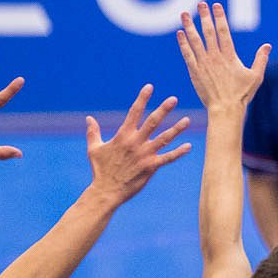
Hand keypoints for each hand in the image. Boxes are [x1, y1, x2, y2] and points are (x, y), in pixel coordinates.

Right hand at [86, 86, 191, 204]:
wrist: (106, 191)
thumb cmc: (100, 170)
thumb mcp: (94, 149)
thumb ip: (93, 132)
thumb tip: (88, 118)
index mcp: (123, 135)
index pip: (134, 112)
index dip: (142, 98)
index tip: (150, 87)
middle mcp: (135, 142)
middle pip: (153, 122)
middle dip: (164, 109)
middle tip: (173, 99)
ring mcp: (145, 154)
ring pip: (164, 138)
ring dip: (176, 129)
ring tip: (187, 120)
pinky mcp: (151, 167)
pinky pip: (168, 158)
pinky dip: (179, 152)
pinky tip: (188, 146)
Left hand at [177, 2, 270, 113]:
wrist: (225, 109)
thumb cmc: (242, 95)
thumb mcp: (256, 76)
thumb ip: (261, 59)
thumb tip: (267, 46)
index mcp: (230, 56)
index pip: (223, 31)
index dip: (219, 17)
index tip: (215, 5)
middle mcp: (215, 57)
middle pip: (208, 32)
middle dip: (204, 17)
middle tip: (200, 4)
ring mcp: (204, 64)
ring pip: (195, 40)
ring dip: (189, 26)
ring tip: (185, 14)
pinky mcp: (195, 72)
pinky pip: (187, 54)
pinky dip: (183, 43)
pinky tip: (180, 33)